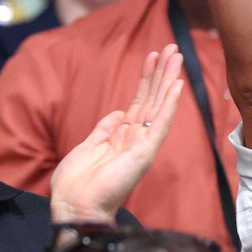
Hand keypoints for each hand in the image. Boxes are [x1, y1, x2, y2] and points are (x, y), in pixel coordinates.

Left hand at [50, 44, 183, 222]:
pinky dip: (169, 104)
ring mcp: (143, 145)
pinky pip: (160, 124)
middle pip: (152, 99)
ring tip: (176, 56)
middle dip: (161, 72)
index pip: (139, 102)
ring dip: (168, 80)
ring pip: (159, 106)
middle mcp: (137, 139)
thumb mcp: (88, 146)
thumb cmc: (77, 183)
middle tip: (172, 48)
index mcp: (122, 137)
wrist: (74, 204)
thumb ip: (105, 128)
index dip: (146, 80)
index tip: (152, 57)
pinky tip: (177, 85)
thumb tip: (119, 112)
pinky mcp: (145, 153)